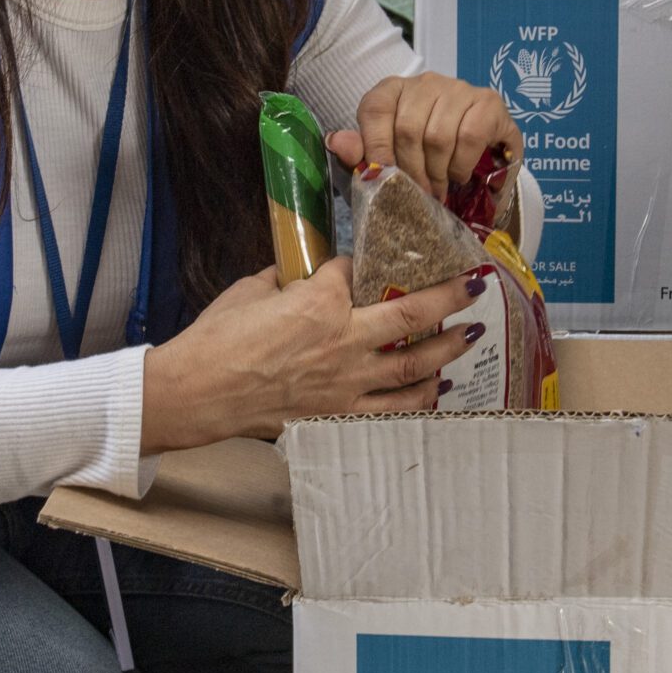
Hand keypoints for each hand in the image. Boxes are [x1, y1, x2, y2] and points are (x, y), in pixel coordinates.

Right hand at [140, 257, 490, 449]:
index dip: (372, 261)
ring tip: (469, 336)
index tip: (379, 256)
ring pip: (413, 368)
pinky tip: (434, 391)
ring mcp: (345, 383)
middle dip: (450, 297)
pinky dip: (418, 401)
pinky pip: (391, 411)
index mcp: (320, 301)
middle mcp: (343, 340)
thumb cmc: (215, 340)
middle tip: (475, 285)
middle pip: (412, 315)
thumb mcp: (251, 290)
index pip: (361, 271)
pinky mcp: (336, 415)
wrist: (196, 394)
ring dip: (448, 350)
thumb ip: (287, 279)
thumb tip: (303, 275)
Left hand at [328, 73, 522, 198]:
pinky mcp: (488, 102)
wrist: (477, 160)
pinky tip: (459, 174)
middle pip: (407, 128)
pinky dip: (462, 164)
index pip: (374, 109)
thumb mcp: (386, 162)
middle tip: (418, 194)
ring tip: (438, 189)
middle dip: (411, 171)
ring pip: (438, 135)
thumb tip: (335, 141)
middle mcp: (425, 83)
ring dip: (437, 173)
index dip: (375, 146)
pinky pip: (470, 136)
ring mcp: (458, 89)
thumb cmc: (424, 160)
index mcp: (392, 91)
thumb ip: (360, 154)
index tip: (385, 176)